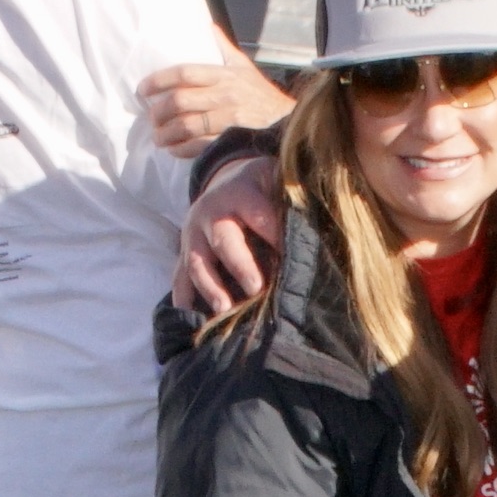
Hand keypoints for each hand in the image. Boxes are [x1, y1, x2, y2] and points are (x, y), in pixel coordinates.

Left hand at [141, 28, 293, 156]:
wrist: (290, 123)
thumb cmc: (264, 96)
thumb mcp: (245, 68)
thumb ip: (224, 48)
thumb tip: (209, 26)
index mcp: (224, 75)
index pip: (184, 73)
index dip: (159, 81)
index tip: (143, 90)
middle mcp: (226, 95)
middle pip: (181, 100)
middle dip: (160, 111)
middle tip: (151, 118)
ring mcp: (230, 119)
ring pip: (188, 125)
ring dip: (167, 133)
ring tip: (158, 137)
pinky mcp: (234, 140)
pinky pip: (201, 145)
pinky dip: (183, 149)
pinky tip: (173, 149)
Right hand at [175, 152, 282, 313]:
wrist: (225, 180)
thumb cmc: (261, 188)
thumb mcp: (275, 181)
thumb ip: (291, 200)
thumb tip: (317, 227)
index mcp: (240, 195)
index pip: (259, 216)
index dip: (275, 237)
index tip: (292, 259)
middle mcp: (212, 214)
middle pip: (223, 240)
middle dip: (240, 265)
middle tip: (256, 289)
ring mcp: (193, 234)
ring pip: (196, 261)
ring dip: (210, 287)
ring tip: (224, 310)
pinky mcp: (183, 252)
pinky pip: (179, 275)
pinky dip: (183, 296)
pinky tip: (190, 316)